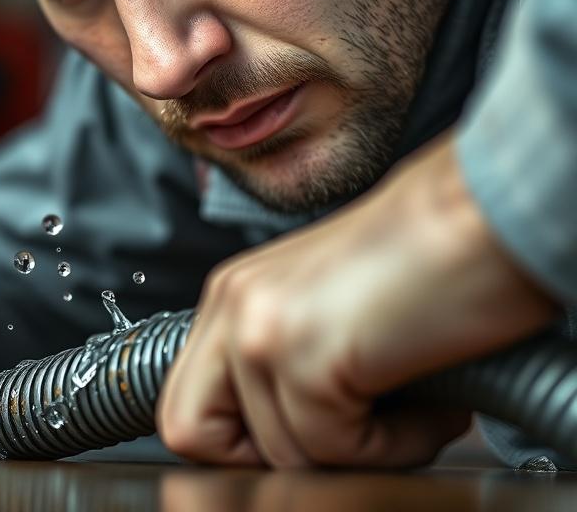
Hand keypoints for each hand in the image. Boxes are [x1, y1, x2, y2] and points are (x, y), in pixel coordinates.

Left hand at [158, 134, 557, 467]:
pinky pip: (334, 450)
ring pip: (278, 453)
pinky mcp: (303, 353)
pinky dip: (396, 444)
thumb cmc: (429, 259)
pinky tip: (428, 402)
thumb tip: (280, 441)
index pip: (186, 404)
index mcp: (235, 293)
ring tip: (411, 402)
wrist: (486, 217)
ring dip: (358, 449)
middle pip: (188, 430)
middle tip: (344, 435)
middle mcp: (234, 303)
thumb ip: (286, 362)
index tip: (307, 438)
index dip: (239, 443)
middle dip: (267, 456)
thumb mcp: (327, 307)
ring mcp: (260, 327)